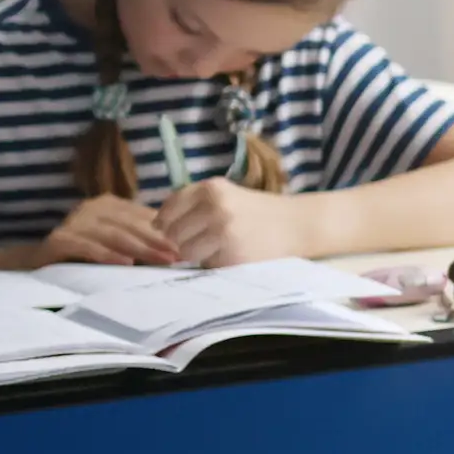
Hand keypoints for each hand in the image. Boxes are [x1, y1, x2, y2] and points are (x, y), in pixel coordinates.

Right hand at [17, 194, 179, 267]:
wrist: (40, 263)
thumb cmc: (88, 255)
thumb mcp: (121, 244)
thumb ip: (143, 240)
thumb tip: (180, 247)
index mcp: (109, 205)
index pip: (142, 217)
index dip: (165, 232)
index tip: (186, 248)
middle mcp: (91, 209)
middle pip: (130, 224)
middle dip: (157, 241)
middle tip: (178, 256)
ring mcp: (73, 222)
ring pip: (112, 234)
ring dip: (139, 247)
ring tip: (161, 260)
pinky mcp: (58, 240)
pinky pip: (86, 246)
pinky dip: (106, 254)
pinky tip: (126, 263)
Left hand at [157, 179, 307, 267]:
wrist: (298, 224)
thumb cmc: (257, 212)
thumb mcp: (226, 194)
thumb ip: (192, 203)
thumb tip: (155, 225)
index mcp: (211, 189)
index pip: (168, 209)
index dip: (166, 223)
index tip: (176, 229)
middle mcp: (215, 208)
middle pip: (172, 233)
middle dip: (184, 239)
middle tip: (207, 239)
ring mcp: (224, 232)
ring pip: (185, 252)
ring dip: (198, 253)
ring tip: (220, 247)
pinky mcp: (232, 256)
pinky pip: (206, 265)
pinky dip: (216, 263)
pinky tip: (234, 254)